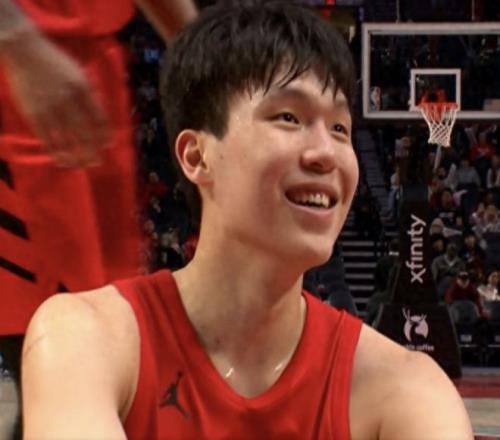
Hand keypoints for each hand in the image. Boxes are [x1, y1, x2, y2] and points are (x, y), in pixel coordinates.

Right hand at [2, 31, 109, 166]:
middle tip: (98, 162)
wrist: (24, 51)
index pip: (99, 118)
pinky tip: (61, 160)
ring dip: (76, 156)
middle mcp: (68, 101)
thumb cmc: (56, 62)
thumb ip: (90, 95)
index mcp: (83, 90)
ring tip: (82, 165)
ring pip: (66, 140)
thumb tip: (100, 118)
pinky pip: (47, 139)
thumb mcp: (80, 74)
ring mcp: (50, 109)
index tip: (108, 145)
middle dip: (92, 151)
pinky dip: (55, 152)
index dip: (105, 134)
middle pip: (84, 133)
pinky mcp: (34, 115)